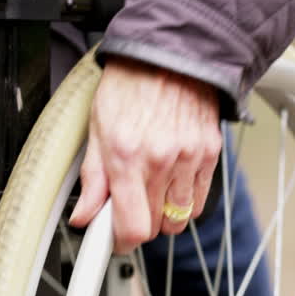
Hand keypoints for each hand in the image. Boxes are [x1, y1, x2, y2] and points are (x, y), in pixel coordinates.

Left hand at [69, 56, 222, 253]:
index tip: (113, 239)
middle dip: (138, 221)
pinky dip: (185, 200)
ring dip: (163, 213)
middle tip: (128, 202)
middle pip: (154, 227)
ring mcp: (190, 158)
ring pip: (178, 217)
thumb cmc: (131, 84)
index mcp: (127, 156)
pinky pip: (200, 199)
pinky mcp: (210, 153)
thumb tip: (84, 217)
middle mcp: (161, 160)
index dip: (120, 242)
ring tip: (151, 187)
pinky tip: (172, 180)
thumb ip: (92, 178)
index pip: (132, 228)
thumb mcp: (98, 127)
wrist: (170, 53)